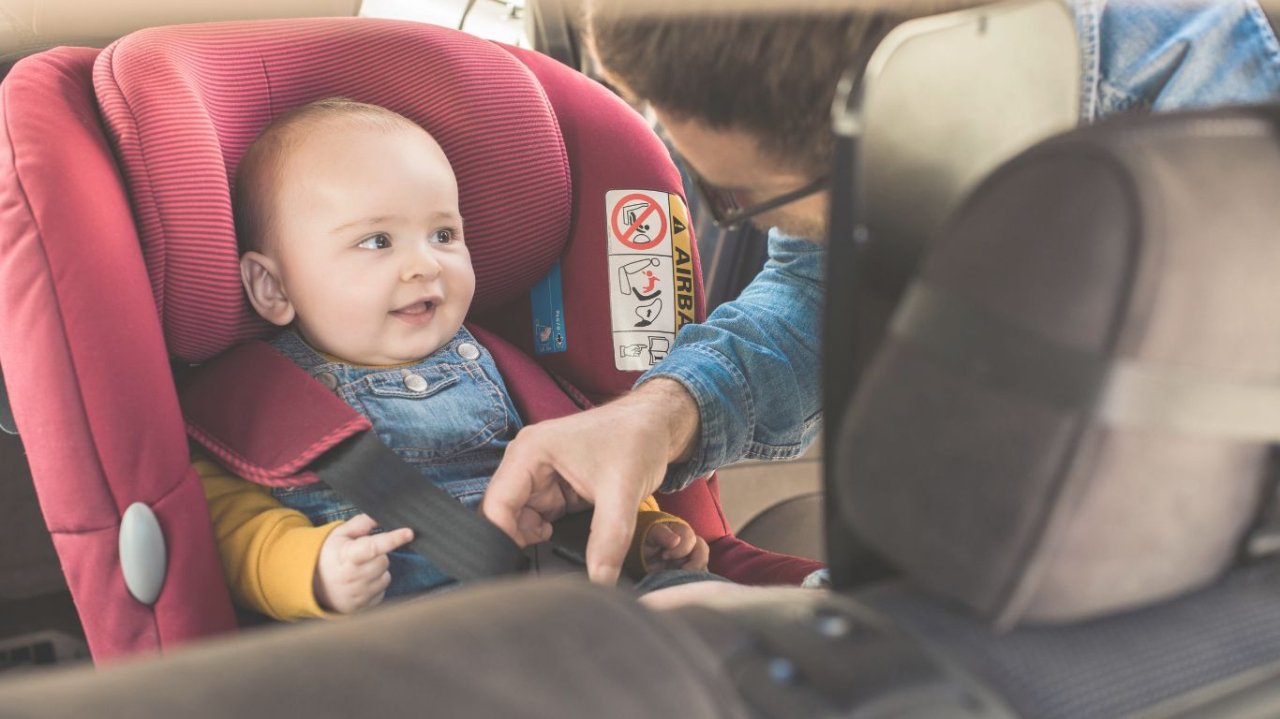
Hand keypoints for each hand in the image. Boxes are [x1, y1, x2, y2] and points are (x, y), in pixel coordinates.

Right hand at [314, 514, 413, 613]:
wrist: (314, 586)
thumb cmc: (330, 556)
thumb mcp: (340, 535)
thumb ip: (361, 523)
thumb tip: (381, 516)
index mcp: (347, 556)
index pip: (372, 547)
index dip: (393, 539)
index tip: (409, 533)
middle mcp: (353, 577)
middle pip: (384, 561)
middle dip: (378, 556)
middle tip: (363, 556)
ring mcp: (359, 594)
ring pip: (386, 576)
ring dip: (378, 571)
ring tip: (360, 570)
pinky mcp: (365, 606)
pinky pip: (383, 590)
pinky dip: (376, 584)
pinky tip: (361, 582)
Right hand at [482, 379, 699, 583]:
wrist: (657, 425)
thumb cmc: (637, 438)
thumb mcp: (623, 491)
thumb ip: (609, 538)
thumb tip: (600, 582)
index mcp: (530, 452)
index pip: (496, 505)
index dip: (502, 540)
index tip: (520, 568)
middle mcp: (526, 461)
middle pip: (504, 515)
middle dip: (518, 542)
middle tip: (542, 564)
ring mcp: (538, 475)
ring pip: (520, 520)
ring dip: (535, 539)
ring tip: (559, 548)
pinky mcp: (553, 487)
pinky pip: (539, 518)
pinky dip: (548, 534)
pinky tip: (565, 538)